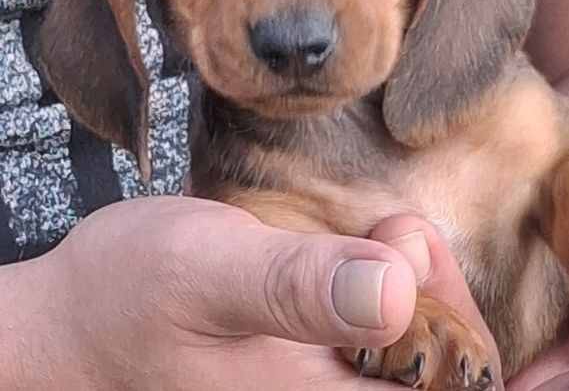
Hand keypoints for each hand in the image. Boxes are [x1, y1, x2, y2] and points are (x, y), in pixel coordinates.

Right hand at [0, 196, 500, 389]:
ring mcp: (313, 383)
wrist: (75, 317)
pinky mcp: (304, 360)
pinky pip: (377, 331)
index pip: (446, 388)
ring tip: (386, 230)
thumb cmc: (132, 296)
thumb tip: (398, 289)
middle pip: (438, 370)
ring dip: (416, 285)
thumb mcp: (211, 275)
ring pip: (412, 348)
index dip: (458, 322)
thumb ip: (299, 286)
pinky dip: (390, 285)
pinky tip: (373, 247)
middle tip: (398, 228)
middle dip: (439, 293)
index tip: (411, 245)